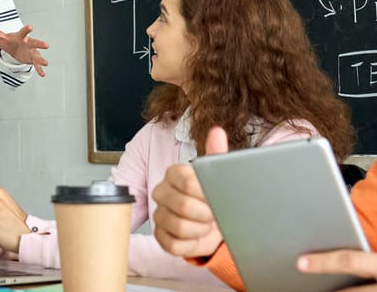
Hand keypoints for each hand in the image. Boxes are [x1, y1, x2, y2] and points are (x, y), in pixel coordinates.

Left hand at [0, 22, 49, 76]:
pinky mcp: (32, 59)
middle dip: (40, 44)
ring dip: (41, 59)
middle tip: (46, 45)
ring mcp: (31, 51)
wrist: (14, 48)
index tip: (30, 27)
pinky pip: (36, 64)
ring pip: (37, 55)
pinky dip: (39, 69)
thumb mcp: (1, 37)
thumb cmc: (9, 41)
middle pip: (34, 43)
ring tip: (46, 63)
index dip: (26, 30)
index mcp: (21, 36)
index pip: (23, 32)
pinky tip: (42, 74)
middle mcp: (28, 43)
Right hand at [152, 126, 227, 257]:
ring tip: (207, 225)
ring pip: (179, 227)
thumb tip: (217, 132)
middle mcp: (162, 192)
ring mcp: (159, 215)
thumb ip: (217, 153)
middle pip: (183, 205)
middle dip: (206, 214)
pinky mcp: (160, 236)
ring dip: (201, 229)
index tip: (216, 197)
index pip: (187, 181)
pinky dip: (191, 243)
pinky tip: (197, 236)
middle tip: (214, 214)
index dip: (206, 193)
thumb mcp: (218, 174)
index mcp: (174, 173)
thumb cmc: (212, 196)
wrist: (214, 221)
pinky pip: (174, 244)